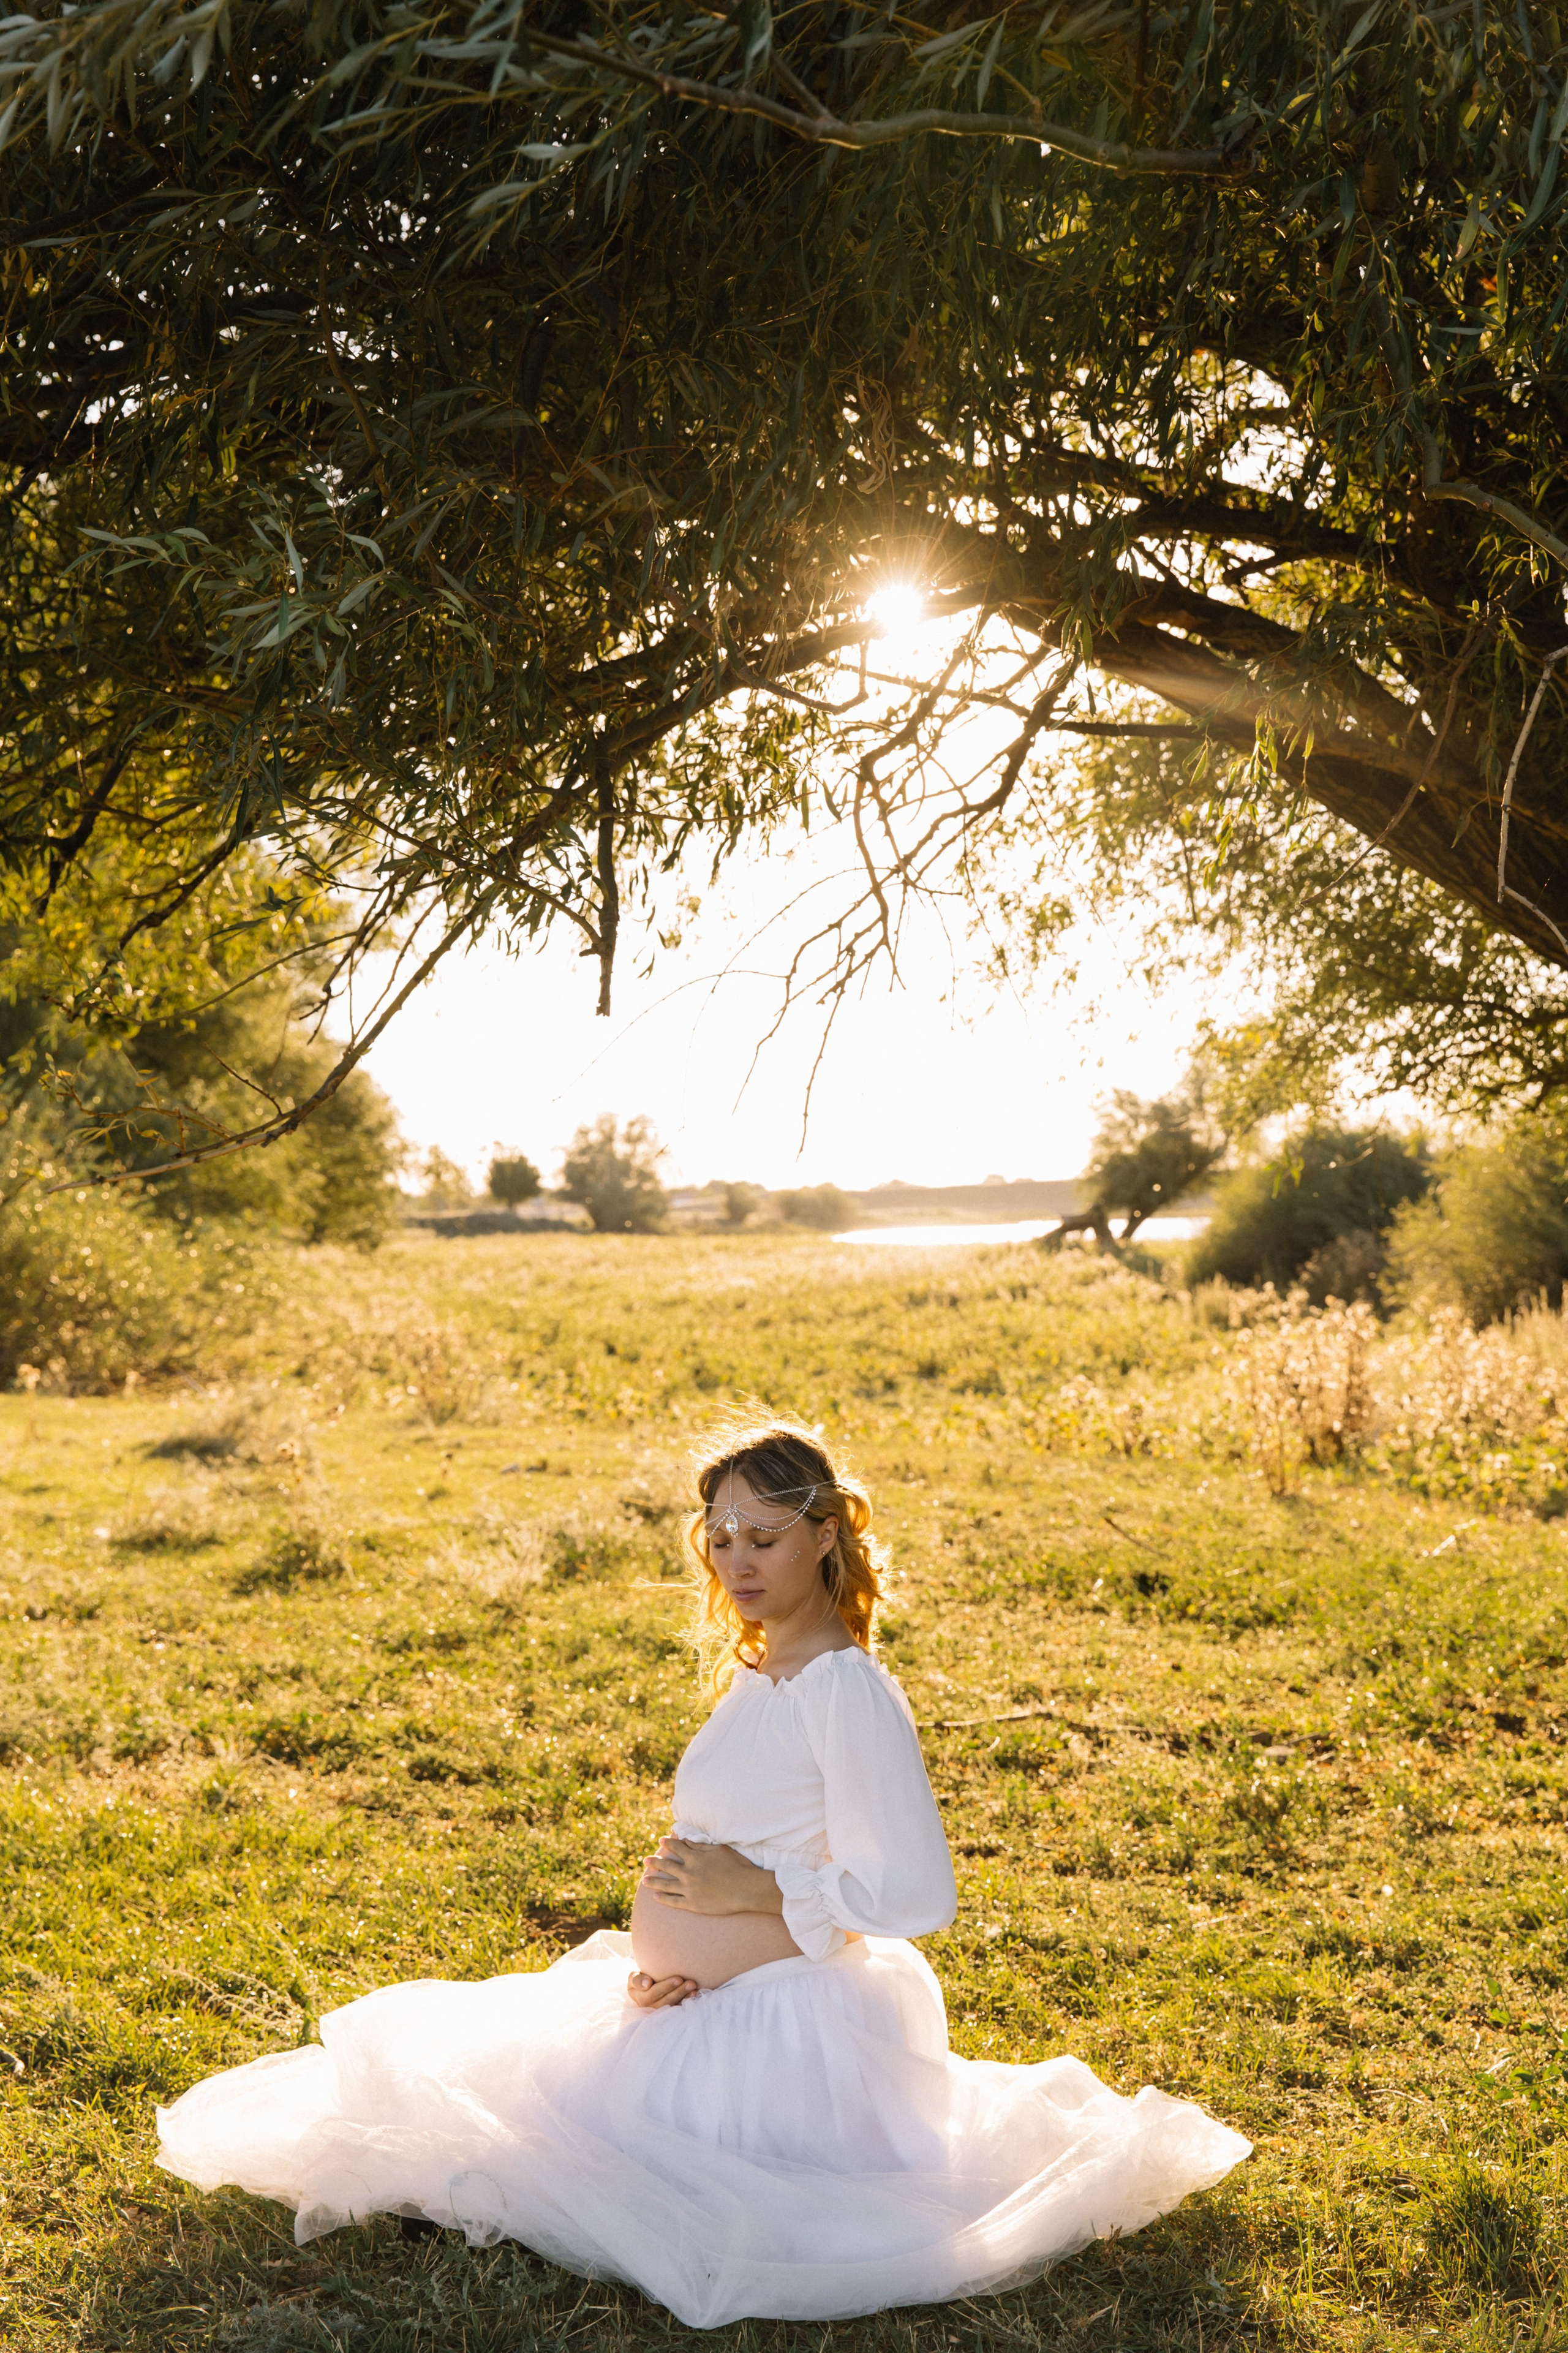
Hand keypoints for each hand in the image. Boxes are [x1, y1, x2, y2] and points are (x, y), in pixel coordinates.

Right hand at [626, 1969, 698, 2009]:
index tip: (679, 1978)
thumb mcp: (634, 1977)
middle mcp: (650, 2008)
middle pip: (666, 2000)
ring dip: (685, 1997)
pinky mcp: (669, 2013)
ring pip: (673, 2005)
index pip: (654, 1992)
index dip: (666, 1986)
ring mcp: (660, 2012)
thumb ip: (637, 1979)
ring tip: (694, 1987)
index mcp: (640, 1998)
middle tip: (691, 1982)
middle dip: (679, 1991)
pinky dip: (687, 2001)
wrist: (645, 1987)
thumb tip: (647, 1984)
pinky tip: (695, 1994)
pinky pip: (678, 2009)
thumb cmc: (641, 1980)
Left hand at [639, 1835, 784, 1916]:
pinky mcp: (692, 1904)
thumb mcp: (719, 1850)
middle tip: (646, 1860)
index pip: (677, 1848)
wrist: (745, 1889)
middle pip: (667, 1866)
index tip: (661, 1841)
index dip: (668, 1844)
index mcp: (695, 1858)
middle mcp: (688, 1873)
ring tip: (644, 1880)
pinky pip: (674, 1901)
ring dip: (654, 1882)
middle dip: (655, 1862)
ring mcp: (689, 1890)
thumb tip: (686, 1842)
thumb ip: (701, 1846)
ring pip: (666, 1885)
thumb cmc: (736, 1866)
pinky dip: (664, 1899)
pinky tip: (656, 1897)